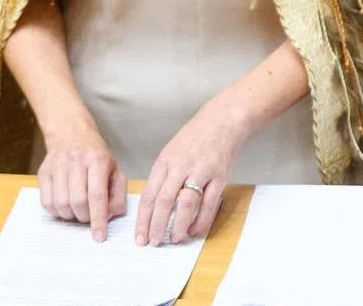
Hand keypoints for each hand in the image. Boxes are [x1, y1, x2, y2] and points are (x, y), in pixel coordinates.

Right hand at [38, 119, 126, 241]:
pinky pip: (46, 202)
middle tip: (89, 216)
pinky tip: (65, 206)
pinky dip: (56, 212)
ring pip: (61, 204)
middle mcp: (76, 160)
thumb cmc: (96, 156)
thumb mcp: (115, 170)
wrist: (71, 133)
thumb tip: (110, 217)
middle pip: (78, 202)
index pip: (97, 195)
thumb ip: (118, 195)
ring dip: (70, 216)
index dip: (98, 219)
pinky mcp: (44, 171)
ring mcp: (57, 165)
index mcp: (97, 160)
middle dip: (84, 218)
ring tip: (77, 210)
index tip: (99, 237)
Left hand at [135, 100, 247, 245]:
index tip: (139, 235)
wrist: (222, 120)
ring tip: (174, 239)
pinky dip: (200, 221)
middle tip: (152, 243)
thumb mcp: (171, 150)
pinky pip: (208, 204)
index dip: (143, 218)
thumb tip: (153, 204)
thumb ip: (163, 174)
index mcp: (165, 160)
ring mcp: (200, 171)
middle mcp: (180, 166)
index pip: (149, 193)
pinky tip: (194, 230)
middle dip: (156, 226)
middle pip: (164, 201)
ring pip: (185, 204)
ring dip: (178, 225)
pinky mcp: (218, 176)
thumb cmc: (195, 136)